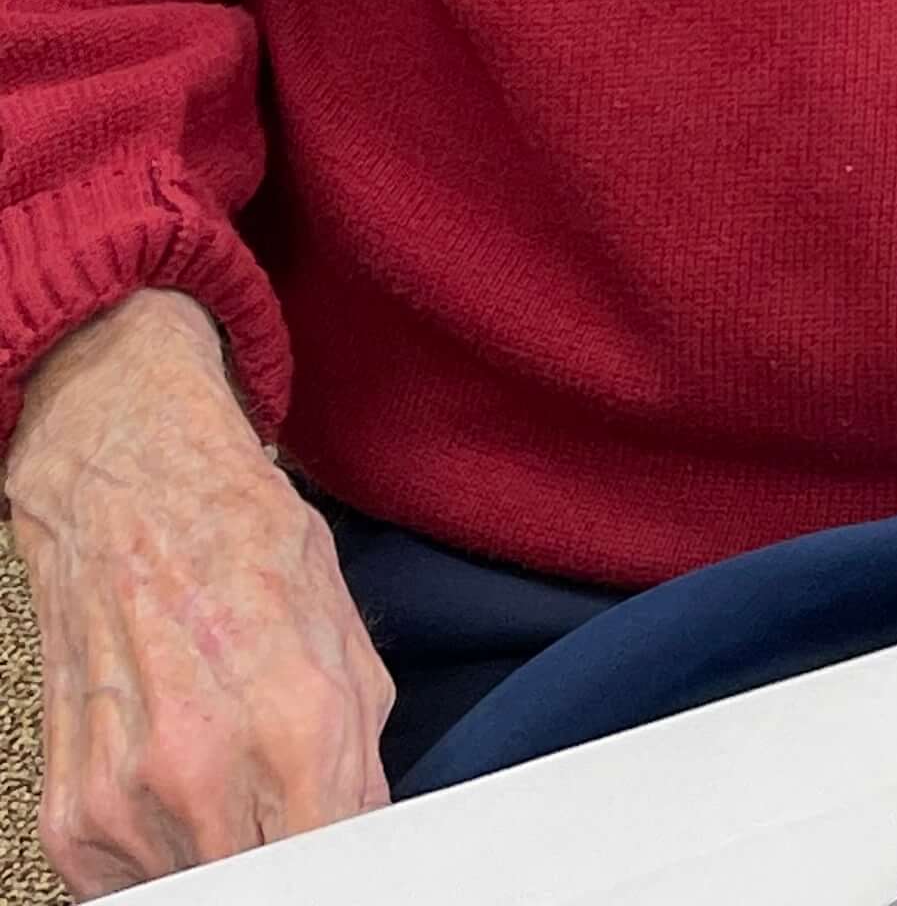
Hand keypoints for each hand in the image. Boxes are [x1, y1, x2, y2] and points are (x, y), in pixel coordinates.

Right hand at [5, 289, 391, 890]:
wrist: (128, 491)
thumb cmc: (240, 541)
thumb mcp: (343, 631)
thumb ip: (360, 750)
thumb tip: (362, 832)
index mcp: (299, 723)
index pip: (333, 860)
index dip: (341, 861)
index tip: (336, 846)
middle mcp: (209, 772)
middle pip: (264, 883)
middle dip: (283, 853)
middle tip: (282, 810)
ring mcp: (130, 803)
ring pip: (196, 888)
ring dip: (219, 851)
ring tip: (225, 779)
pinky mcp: (72, 820)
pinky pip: (128, 886)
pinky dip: (157, 853)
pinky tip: (171, 787)